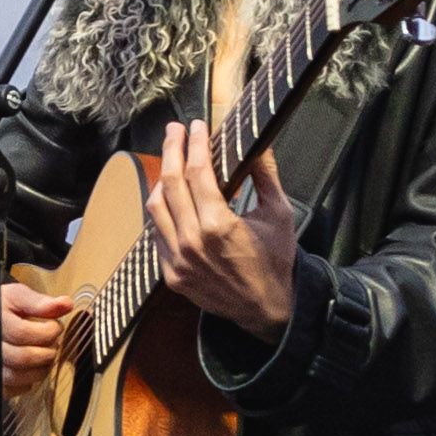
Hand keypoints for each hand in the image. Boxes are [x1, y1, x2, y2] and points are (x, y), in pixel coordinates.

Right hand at [0, 281, 79, 398]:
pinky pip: (2, 391)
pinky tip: (26, 370)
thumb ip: (40, 302)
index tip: (56, 329)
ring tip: (43, 358)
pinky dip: (22, 384)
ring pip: (11, 378)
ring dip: (37, 372)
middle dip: (44, 355)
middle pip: (17, 358)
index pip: (20, 332)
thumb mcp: (14, 295)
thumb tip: (65, 305)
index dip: (46, 333)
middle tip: (52, 347)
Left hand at [142, 123, 301, 336]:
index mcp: (218, 226)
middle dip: (171, 150)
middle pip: (170, 183)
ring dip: (161, 180)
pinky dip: (161, 212)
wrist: (267, 308)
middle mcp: (192, 242)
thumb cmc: (275, 261)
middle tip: (174, 130)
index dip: (195, 144)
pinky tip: (169, 197)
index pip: (196, 173)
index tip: (196, 127)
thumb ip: (265, 176)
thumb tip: (258, 144)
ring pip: (156, 208)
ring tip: (170, 160)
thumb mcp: (279, 214)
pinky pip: (156, 235)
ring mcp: (177, 261)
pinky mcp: (171, 275)